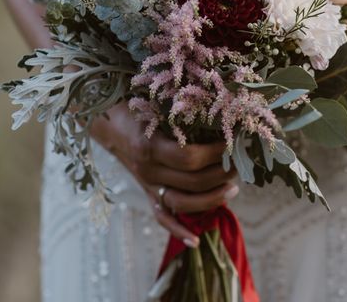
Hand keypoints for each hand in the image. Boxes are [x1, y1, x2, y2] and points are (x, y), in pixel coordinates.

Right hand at [91, 103, 237, 246]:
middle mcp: (148, 169)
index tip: (234, 143)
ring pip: (182, 204)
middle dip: (221, 174)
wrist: (107, 120)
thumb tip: (220, 114)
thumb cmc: (137, 105)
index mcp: (150, 145)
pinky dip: (178, 231)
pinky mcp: (146, 191)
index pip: (189, 158)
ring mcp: (146, 183)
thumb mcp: (157, 104)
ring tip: (233, 188)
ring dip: (211, 200)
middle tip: (239, 163)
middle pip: (192, 182)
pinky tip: (195, 240)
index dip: (216, 154)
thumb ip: (182, 112)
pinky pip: (161, 217)